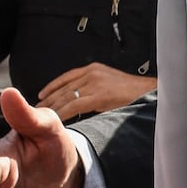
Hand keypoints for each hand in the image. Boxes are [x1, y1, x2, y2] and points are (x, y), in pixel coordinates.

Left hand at [38, 62, 156, 119]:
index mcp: (94, 68)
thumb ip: (94, 87)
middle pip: (64, 87)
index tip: (41, 94)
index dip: (52, 86)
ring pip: (67, 96)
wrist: (148, 92)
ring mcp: (95, 83)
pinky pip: (75, 105)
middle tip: (38, 109)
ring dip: (53, 107)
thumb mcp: (109, 82)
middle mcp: (92, 73)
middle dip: (49, 99)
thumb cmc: (132, 91)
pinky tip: (57, 119)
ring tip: (44, 116)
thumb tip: (78, 99)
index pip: (66, 76)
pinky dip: (64, 112)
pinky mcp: (99, 95)